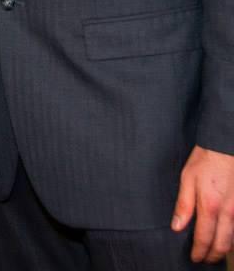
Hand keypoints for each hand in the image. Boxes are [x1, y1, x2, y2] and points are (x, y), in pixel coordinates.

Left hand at [172, 145, 233, 262]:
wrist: (226, 145)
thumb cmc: (206, 159)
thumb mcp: (187, 178)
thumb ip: (184, 204)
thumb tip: (177, 227)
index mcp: (209, 206)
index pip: (204, 239)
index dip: (199, 252)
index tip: (194, 258)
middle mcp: (227, 212)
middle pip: (222, 245)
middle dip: (213, 256)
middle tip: (205, 259)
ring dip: (225, 248)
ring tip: (215, 251)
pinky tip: (227, 236)